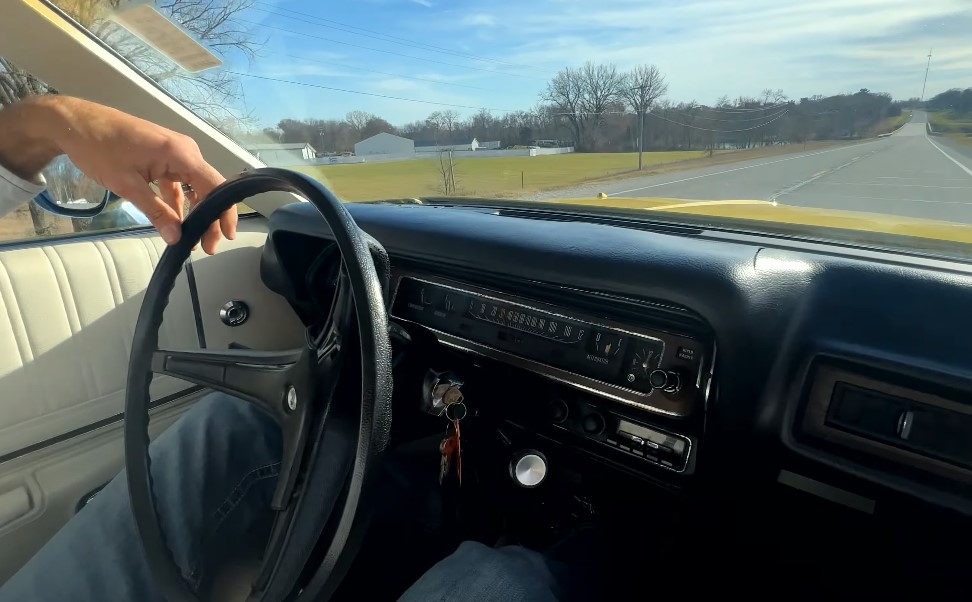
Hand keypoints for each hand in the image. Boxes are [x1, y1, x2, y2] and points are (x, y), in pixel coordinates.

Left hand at [1, 96, 235, 253]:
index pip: (215, 186)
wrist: (74, 123)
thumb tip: (177, 238)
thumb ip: (156, 212)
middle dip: (210, 218)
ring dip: (195, 212)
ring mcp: (175, 152)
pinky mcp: (163, 156)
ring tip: (193, 238)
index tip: (224, 237)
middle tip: (206, 246)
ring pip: (195, 187)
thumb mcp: (127, 185)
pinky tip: (175, 220)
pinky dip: (179, 201)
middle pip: (208, 188)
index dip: (223, 213)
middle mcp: (184, 151)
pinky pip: (179, 182)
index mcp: (181, 153)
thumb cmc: (99, 149)